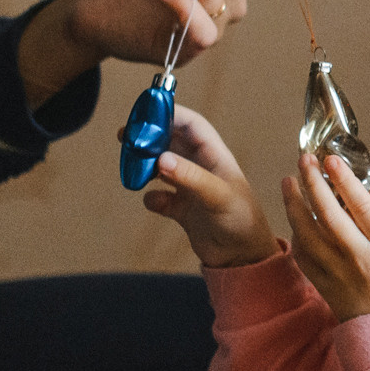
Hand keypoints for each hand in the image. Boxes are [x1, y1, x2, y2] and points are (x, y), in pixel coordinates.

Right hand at [139, 107, 279, 268]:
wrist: (244, 259)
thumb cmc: (242, 221)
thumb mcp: (218, 195)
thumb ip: (190, 177)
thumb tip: (160, 159)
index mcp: (215, 156)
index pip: (191, 124)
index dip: (170, 113)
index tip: (146, 111)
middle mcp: (202, 168)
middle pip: (171, 142)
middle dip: (149, 138)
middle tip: (126, 137)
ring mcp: (191, 189)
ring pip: (162, 168)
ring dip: (146, 166)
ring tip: (132, 168)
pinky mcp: (183, 210)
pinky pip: (160, 197)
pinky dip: (153, 198)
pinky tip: (154, 201)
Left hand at [281, 153, 369, 321]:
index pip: (362, 206)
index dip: (344, 180)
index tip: (331, 159)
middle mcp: (360, 258)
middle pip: (329, 214)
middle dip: (313, 182)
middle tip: (304, 160)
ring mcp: (338, 273)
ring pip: (308, 233)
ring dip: (294, 204)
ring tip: (288, 181)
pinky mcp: (323, 284)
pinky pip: (303, 255)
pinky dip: (296, 234)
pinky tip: (294, 218)